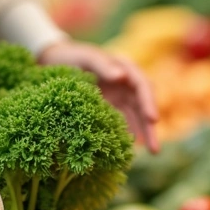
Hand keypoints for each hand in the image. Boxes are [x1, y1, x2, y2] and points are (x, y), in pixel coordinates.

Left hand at [39, 41, 159, 151]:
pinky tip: (128, 151)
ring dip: (143, 135)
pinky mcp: (108, 110)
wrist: (54, 61)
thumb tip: (121, 77)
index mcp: (125, 68)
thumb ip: (102, 65)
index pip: (142, 86)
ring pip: (135, 118)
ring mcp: (118, 98)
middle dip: (150, 127)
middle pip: (143, 106)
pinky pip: (120, 124)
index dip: (149, 103)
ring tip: (151, 153)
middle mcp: (126, 85)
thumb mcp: (86, 57)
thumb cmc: (72, 56)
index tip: (152, 119)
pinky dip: (125, 136)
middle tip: (155, 149)